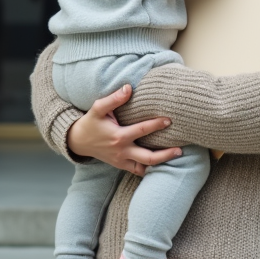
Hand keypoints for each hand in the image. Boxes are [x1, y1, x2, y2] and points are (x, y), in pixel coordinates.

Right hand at [66, 84, 182, 176]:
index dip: (156, 125)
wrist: (79, 141)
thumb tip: (129, 88)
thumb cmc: (90, 123)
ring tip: (175, 156)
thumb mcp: (98, 108)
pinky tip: (161, 162)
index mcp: (118, 136)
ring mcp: (121, 161)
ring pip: (145, 166)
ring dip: (160, 163)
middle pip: (149, 157)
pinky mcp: (121, 165)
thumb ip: (114, 99)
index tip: (169, 120)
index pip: (142, 130)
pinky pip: (138, 170)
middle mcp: (122, 151)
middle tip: (180, 149)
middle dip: (166, 154)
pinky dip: (149, 168)